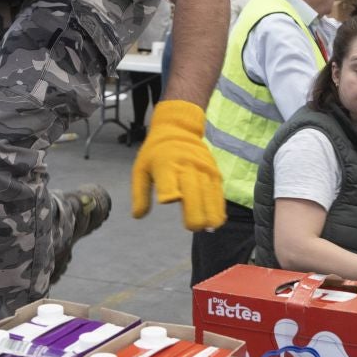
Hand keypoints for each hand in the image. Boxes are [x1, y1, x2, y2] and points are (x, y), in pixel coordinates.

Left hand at [131, 99, 226, 231]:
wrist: (179, 128)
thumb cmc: (155, 153)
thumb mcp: (140, 169)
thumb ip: (139, 194)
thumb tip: (138, 216)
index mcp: (165, 165)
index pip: (169, 181)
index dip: (169, 192)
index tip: (170, 200)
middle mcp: (186, 166)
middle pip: (193, 192)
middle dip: (195, 212)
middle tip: (193, 227)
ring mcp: (203, 169)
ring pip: (209, 193)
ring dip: (210, 212)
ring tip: (209, 228)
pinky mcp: (214, 172)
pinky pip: (218, 191)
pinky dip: (219, 206)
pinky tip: (218, 220)